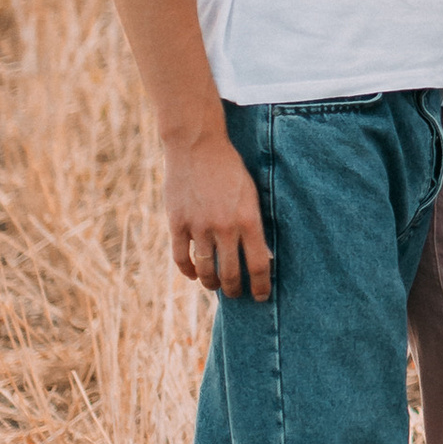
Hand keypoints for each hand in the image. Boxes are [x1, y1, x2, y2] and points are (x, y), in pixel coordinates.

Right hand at [164, 130, 271, 302]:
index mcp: (249, 219)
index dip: (261, 286)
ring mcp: (199, 226)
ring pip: (205, 269)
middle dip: (235, 289)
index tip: (261, 297)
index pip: (259, 265)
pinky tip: (194, 275)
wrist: (198, 146)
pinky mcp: (177, 222)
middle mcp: (225, 227)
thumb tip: (264, 256)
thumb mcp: (251, 194)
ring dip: (212, 284)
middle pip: (231, 273)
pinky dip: (188, 271)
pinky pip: (181, 257)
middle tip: (236, 294)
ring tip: (215, 286)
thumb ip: (255, 224)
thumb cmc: (230, 169)